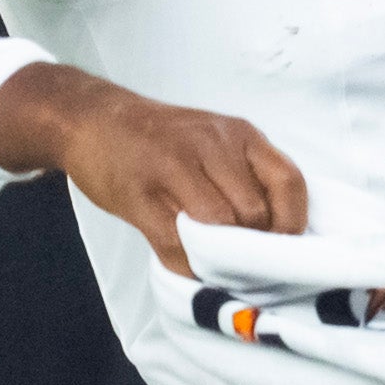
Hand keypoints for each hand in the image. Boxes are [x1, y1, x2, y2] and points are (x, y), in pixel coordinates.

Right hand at [10, 68, 308, 277]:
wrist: (92, 119)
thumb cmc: (160, 139)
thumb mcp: (214, 141)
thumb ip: (245, 176)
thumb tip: (277, 235)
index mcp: (238, 134)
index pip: (288, 181)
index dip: (292, 223)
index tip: (283, 248)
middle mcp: (212, 144)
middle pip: (254, 212)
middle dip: (252, 246)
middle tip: (243, 262)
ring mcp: (173, 166)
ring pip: (219, 227)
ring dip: (221, 258)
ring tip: (216, 265)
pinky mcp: (139, 193)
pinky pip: (176, 242)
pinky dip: (187, 265)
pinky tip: (187, 265)